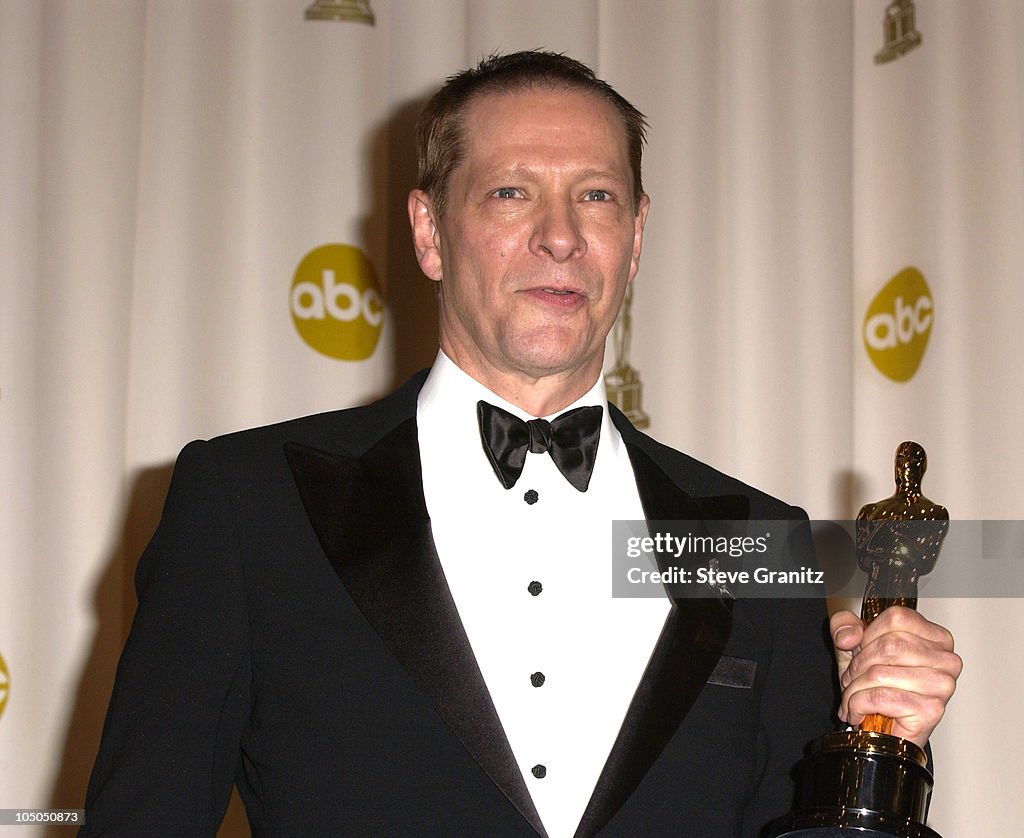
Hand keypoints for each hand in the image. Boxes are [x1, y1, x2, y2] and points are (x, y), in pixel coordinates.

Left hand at [831, 606, 961, 747]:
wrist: (885, 730)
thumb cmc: (878, 686)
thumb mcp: (854, 645)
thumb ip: (844, 624)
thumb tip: (848, 636)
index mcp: (935, 636)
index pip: (896, 618)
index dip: (868, 635)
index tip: (858, 652)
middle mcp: (946, 659)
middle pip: (888, 646)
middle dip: (857, 665)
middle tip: (851, 680)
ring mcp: (942, 685)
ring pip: (880, 673)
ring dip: (855, 688)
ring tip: (853, 697)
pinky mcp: (931, 710)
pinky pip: (880, 697)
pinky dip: (858, 705)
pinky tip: (857, 712)